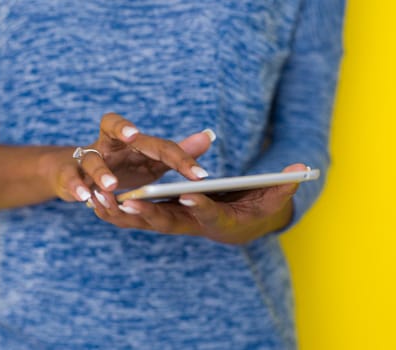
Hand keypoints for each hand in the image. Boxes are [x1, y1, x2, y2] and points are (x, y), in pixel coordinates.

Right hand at [46, 112, 212, 202]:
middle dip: (122, 129)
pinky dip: (76, 186)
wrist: (81, 173)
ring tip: (112, 186)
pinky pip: (71, 178)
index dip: (179, 157)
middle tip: (134, 135)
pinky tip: (84, 197)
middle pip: (110, 125)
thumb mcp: (152, 159)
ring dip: (102, 171)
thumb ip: (176, 152)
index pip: (157, 143)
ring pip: (92, 159)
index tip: (200, 175)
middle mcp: (108, 143)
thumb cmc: (124, 165)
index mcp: (131, 139)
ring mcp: (87, 158)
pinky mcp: (70, 174)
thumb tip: (208, 137)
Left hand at [90, 164, 305, 243]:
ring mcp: (177, 222)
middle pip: (171, 222)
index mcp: (220, 221)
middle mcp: (195, 225)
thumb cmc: (256, 209)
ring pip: (147, 222)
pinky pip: (138, 216)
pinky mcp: (166, 215)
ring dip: (124, 214)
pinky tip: (95, 199)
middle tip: (128, 201)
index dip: (202, 206)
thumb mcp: (271, 198)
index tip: (189, 194)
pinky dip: (117, 211)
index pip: (211, 215)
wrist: (240, 225)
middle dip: (150, 213)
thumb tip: (300, 169)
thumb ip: (283, 186)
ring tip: (98, 199)